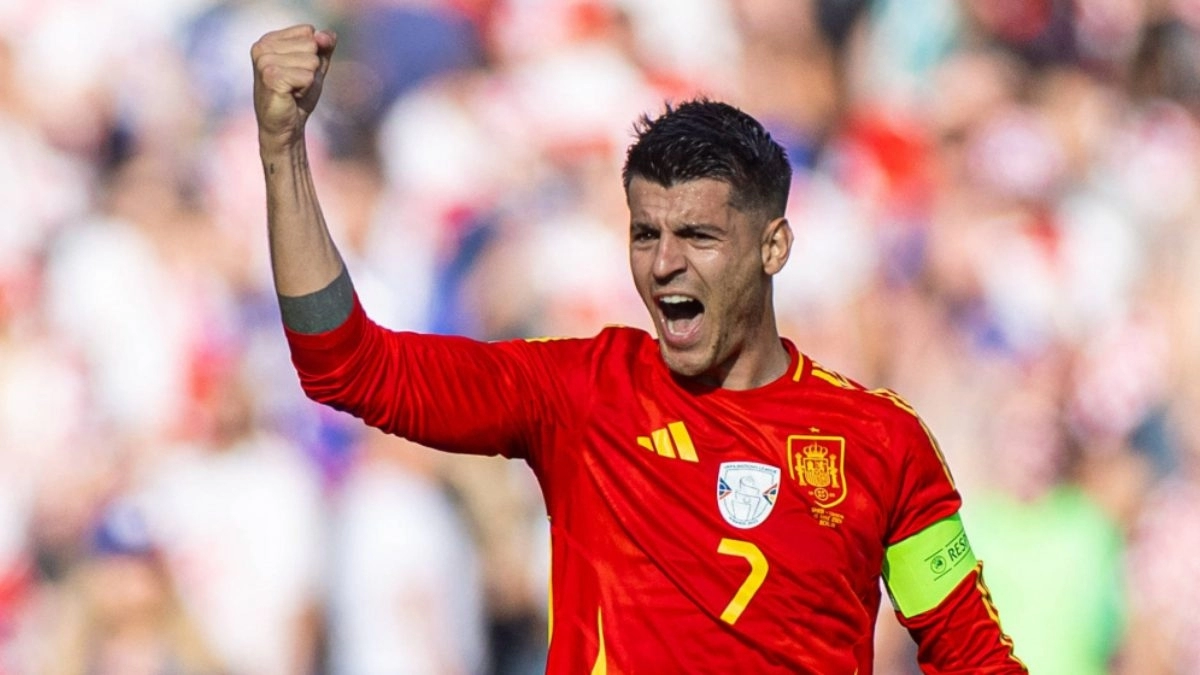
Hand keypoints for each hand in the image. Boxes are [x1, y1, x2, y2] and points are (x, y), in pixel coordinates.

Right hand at [251, 24, 336, 151]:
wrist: (286, 127)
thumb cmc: (297, 96)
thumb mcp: (315, 67)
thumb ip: (324, 47)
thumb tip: (327, 35)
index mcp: (269, 39)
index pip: (308, 32)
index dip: (312, 55)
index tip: (297, 72)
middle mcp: (263, 46)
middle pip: (311, 45)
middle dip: (311, 68)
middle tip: (295, 84)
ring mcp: (265, 61)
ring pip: (311, 61)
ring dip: (308, 81)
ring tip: (293, 90)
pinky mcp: (271, 76)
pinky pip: (308, 76)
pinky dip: (306, 89)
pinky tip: (292, 96)